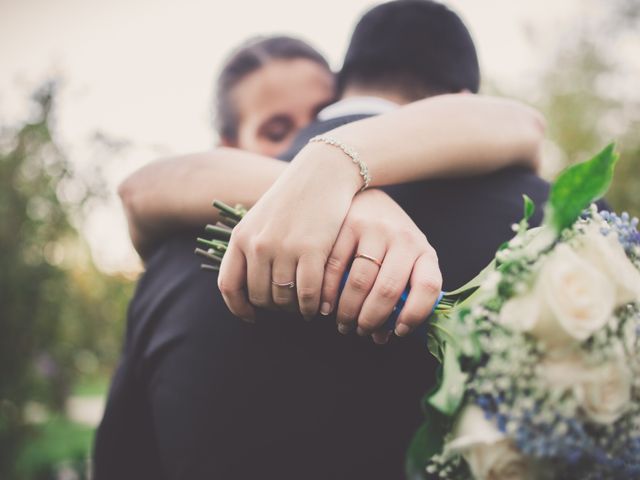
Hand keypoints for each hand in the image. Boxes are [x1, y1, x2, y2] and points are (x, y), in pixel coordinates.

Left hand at [217, 143, 362, 321]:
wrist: (322, 173)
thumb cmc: (294, 198)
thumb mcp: (261, 219)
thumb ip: (252, 247)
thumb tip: (251, 284)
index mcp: (240, 237)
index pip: (228, 285)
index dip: (238, 307)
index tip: (251, 317)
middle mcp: (257, 245)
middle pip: (259, 296)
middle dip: (275, 308)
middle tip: (290, 308)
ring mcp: (283, 248)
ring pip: (284, 298)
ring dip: (295, 309)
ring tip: (306, 308)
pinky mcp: (311, 250)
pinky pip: (308, 293)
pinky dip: (313, 306)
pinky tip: (319, 307)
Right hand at [320, 189, 441, 341]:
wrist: (366, 196)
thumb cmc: (387, 241)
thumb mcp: (404, 260)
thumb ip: (400, 294)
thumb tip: (382, 336)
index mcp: (424, 251)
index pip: (428, 286)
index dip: (414, 315)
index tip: (398, 332)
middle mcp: (403, 237)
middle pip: (388, 290)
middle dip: (370, 320)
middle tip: (359, 332)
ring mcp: (374, 229)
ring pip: (359, 281)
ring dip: (347, 310)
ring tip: (342, 323)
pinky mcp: (347, 224)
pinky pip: (335, 266)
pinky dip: (328, 292)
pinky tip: (325, 305)